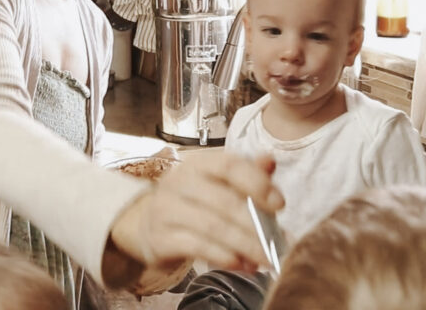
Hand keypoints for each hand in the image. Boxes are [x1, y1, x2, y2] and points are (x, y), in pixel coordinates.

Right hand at [109, 152, 283, 274]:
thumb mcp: (217, 184)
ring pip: (212, 226)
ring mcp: (166, 209)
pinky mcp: (161, 238)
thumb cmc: (192, 202)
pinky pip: (196, 247)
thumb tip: (270, 161)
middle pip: (223, 201)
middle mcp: (178, 181)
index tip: (279, 204)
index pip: (228, 165)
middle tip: (277, 242)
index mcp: (198, 163)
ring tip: (265, 259)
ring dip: (244, 245)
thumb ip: (246, 174)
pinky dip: (223, 257)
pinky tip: (241, 264)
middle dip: (255, 224)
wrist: (147, 225)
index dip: (256, 182)